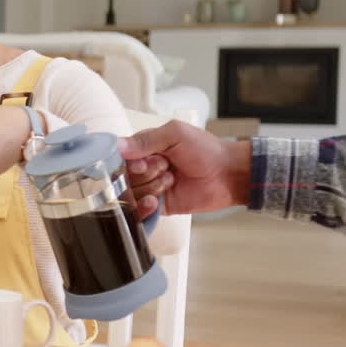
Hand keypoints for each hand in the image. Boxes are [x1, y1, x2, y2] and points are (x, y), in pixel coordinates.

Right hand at [118, 120, 251, 219]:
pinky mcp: (157, 207)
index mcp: (143, 148)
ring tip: (172, 180)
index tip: (144, 162)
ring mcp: (149, 188)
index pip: (119, 157)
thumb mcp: (175, 135)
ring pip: (131, 193)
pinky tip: (156, 200)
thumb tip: (117, 146)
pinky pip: (138, 211)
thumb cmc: (205, 150)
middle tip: (166, 167)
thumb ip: (145, 140)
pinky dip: (144, 207)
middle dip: (146, 173)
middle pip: (123, 177)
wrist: (228, 175)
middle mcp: (143, 168)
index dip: (130, 162)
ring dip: (152, 186)